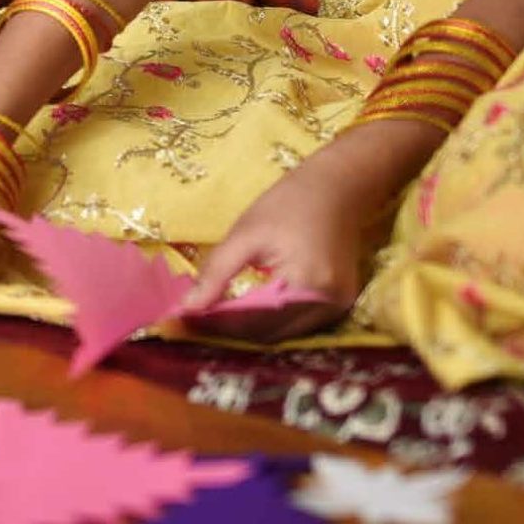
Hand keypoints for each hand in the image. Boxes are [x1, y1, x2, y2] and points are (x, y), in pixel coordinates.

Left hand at [179, 122, 432, 341]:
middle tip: (196, 318)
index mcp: (307, 286)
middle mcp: (328, 306)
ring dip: (250, 328)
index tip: (184, 319)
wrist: (338, 188)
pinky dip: (271, 320)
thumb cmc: (288, 204)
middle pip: (270, 334)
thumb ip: (217, 273)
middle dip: (231, 329)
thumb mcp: (246, 234)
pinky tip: (246, 309)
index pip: (254, 322)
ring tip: (216, 314)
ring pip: (284, 333)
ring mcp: (337, 308)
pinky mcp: (339, 305)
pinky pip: (298, 323)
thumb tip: (188, 307)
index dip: (217, 324)